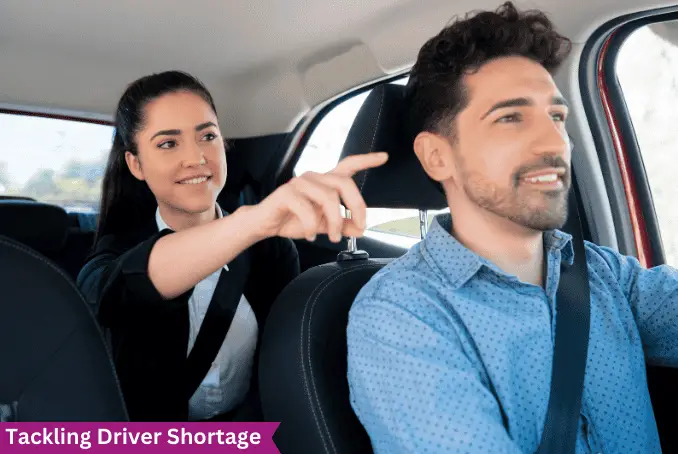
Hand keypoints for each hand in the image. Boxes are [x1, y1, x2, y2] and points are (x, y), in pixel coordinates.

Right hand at [247, 152, 387, 242]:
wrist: (265, 224)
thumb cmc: (293, 219)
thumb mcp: (323, 225)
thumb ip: (343, 225)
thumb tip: (361, 229)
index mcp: (325, 182)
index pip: (348, 165)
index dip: (366, 160)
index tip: (384, 157)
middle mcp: (314, 178)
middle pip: (344, 183)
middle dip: (357, 207)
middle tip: (360, 228)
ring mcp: (300, 183)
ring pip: (328, 198)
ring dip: (335, 222)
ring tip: (332, 237)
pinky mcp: (286, 193)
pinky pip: (307, 209)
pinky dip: (312, 226)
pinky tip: (310, 235)